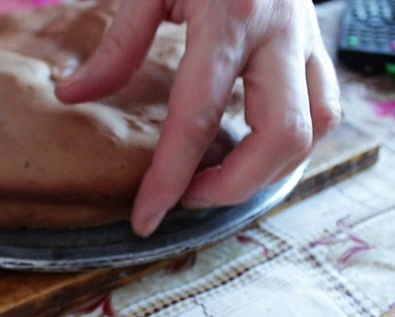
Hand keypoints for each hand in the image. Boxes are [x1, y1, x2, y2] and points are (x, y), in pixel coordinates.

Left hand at [55, 0, 340, 236]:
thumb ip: (116, 45)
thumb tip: (72, 96)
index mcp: (228, 17)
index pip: (197, 118)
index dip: (170, 178)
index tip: (146, 218)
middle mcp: (278, 34)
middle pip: (280, 138)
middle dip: (232, 186)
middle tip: (187, 196)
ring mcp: (305, 40)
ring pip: (313, 130)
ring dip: (265, 170)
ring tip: (216, 178)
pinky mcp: (315, 46)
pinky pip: (321, 109)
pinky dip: (288, 143)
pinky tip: (250, 147)